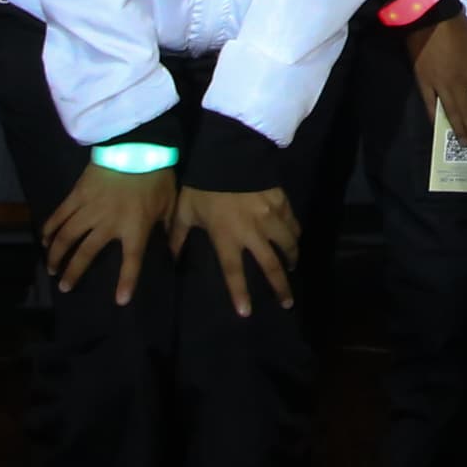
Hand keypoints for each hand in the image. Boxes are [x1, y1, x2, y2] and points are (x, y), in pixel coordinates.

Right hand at [42, 158, 176, 302]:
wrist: (137, 144)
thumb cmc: (157, 175)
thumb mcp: (169, 204)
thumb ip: (169, 230)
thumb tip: (174, 254)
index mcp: (135, 227)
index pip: (131, 261)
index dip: (126, 282)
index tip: (119, 300)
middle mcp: (108, 222)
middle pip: (86, 253)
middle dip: (73, 272)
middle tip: (64, 287)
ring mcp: (89, 208)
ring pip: (67, 236)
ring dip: (56, 253)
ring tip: (51, 267)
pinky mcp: (77, 194)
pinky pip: (59, 215)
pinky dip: (50, 228)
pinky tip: (44, 239)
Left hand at [176, 186, 300, 315]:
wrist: (230, 153)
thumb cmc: (204, 184)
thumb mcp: (185, 210)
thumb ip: (178, 235)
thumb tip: (171, 257)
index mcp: (227, 237)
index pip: (234, 272)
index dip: (240, 293)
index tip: (246, 313)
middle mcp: (253, 232)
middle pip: (270, 265)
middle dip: (280, 286)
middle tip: (288, 302)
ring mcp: (271, 217)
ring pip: (288, 244)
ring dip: (292, 258)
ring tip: (293, 266)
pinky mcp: (282, 203)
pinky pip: (293, 223)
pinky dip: (295, 234)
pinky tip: (295, 238)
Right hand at [413, 7, 466, 149]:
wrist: (428, 19)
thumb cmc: (457, 29)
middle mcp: (457, 83)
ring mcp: (439, 84)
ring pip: (450, 112)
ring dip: (459, 130)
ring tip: (465, 144)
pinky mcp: (423, 82)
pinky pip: (430, 105)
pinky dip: (435, 118)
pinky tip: (440, 129)